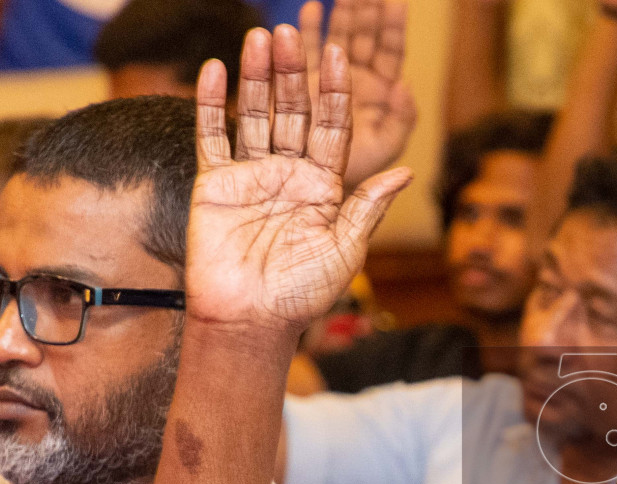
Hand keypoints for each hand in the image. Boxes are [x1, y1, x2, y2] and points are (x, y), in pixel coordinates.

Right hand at [185, 27, 411, 343]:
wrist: (251, 320)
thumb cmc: (303, 294)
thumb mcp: (345, 250)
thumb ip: (368, 207)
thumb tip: (405, 171)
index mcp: (325, 186)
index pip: (332, 128)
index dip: (334, 92)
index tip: (338, 54)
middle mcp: (289, 174)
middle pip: (294, 112)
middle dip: (295, 72)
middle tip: (292, 30)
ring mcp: (251, 175)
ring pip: (256, 114)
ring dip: (258, 76)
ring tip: (260, 36)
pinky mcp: (214, 184)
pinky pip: (212, 136)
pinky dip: (211, 103)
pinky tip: (214, 68)